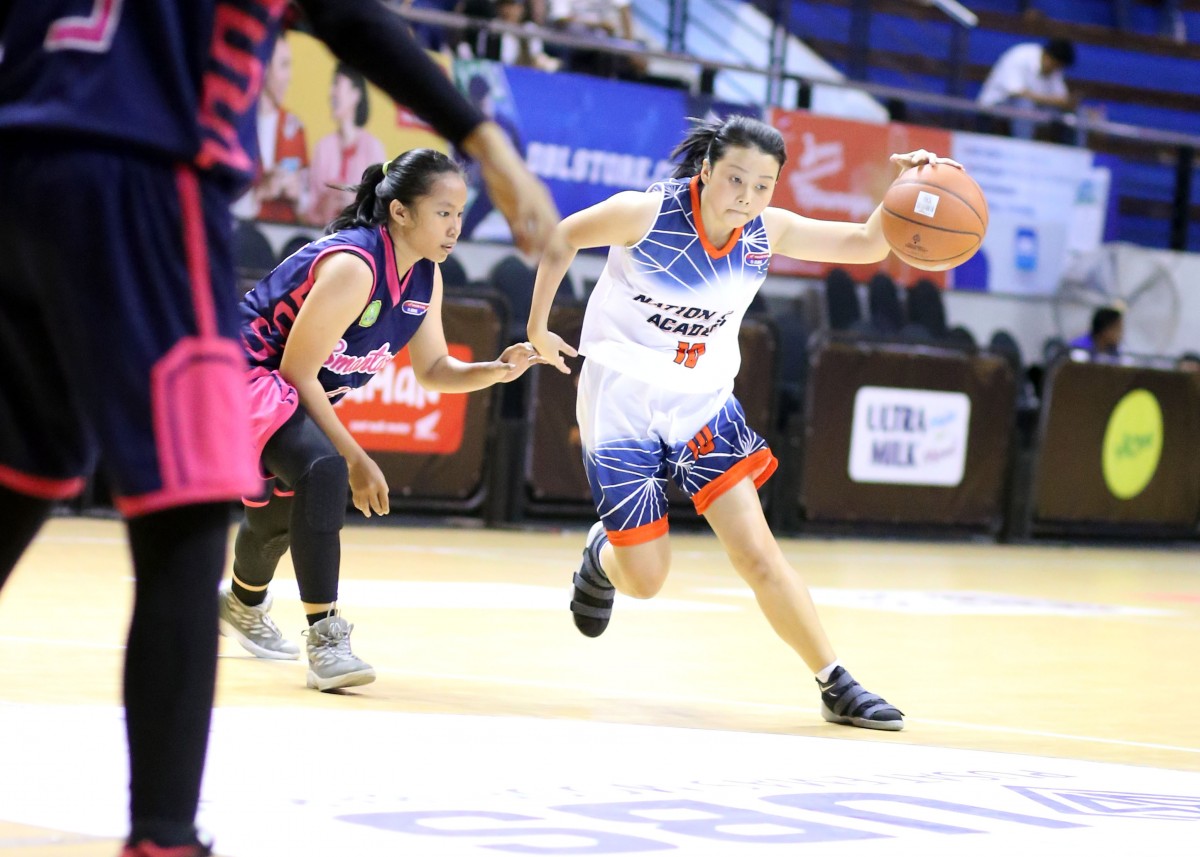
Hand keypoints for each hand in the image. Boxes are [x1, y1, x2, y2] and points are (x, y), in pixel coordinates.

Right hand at [348, 454, 388, 517]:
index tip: (385, 512)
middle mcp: (372, 489)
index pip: (384, 501)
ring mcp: (363, 491)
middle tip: (379, 513)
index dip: (385, 508)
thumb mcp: (380, 477)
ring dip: (367, 512)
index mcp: (381, 485)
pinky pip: (357, 502)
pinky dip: (359, 506)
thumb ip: (382, 488)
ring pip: (365, 506)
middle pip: (375, 505)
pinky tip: (361, 508)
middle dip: (378, 511)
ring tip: (368, 514)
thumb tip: (383, 500)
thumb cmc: (371, 468)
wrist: (358, 461)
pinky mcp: (355, 491)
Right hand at [462, 122, 559, 256]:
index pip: (553, 229)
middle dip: (554, 246)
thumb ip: (518, 230)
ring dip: (540, 238)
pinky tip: (522, 233)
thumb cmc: (503, 183)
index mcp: (541, 204)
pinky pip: (523, 205)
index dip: (556, 246)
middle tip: (556, 264)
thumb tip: (526, 252)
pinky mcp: (518, 185)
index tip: (558, 264)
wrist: (495, 154)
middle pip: (551, 226)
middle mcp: (540, 198)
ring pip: (539, 218)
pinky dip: (524, 220)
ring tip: (539, 255)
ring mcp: (531, 191)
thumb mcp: (511, 210)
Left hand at [493, 342, 550, 382]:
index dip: (525, 348)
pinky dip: (541, 360)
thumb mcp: (500, 369)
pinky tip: (547, 361)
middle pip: (528, 347)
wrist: (497, 373)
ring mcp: (523, 356)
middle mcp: (519, 352)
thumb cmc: (496, 370)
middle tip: (541, 353)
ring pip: (534, 353)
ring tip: (548, 357)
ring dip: (540, 354)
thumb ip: (506, 367)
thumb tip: (513, 367)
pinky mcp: (526, 362)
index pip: (520, 346)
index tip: (531, 351)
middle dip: (535, 349)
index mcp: (511, 351)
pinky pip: (535, 360)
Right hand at [528, 328, 578, 373]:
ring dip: (554, 357)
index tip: (568, 371)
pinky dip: (549, 353)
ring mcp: (542, 354)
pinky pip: (545, 354)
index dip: (565, 368)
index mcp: (554, 359)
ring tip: (556, 355)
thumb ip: (568, 350)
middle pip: (554, 362)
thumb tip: (576, 354)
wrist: (535, 334)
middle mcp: (547, 358)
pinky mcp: (538, 349)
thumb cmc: (549, 339)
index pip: (561, 366)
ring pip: (549, 358)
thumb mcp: (561, 344)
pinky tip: (549, 348)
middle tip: (563, 361)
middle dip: (559, 363)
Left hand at [889, 150, 962, 173]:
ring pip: (943, 161)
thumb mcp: (904, 162)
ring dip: (950, 163)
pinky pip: (948, 166)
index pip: (918, 154)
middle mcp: (929, 155)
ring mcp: (935, 160)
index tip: (914, 162)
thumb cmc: (909, 163)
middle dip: (932, 159)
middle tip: (933, 164)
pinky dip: (955, 167)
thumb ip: (899, 159)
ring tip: (958, 166)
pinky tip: (963, 170)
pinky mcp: (940, 165)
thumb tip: (892, 157)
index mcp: (920, 154)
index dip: (916, 158)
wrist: (916, 163)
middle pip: (931, 156)